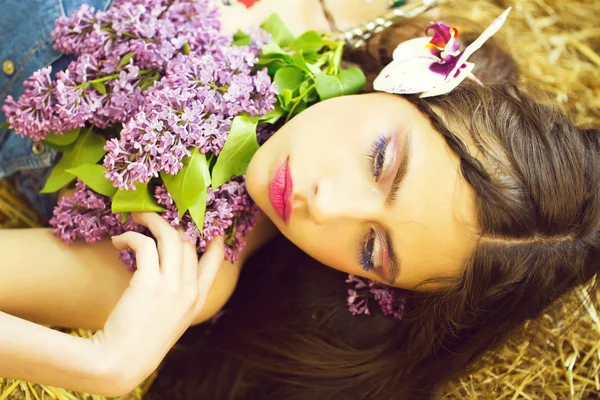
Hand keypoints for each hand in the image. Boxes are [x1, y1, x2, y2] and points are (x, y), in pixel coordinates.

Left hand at [92, 212, 224, 391]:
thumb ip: (177, 293)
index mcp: (198, 299)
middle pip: (188, 242)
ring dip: (152, 221)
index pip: (216, 259)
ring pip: (170, 236)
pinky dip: (130, 237)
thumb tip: (168, 261)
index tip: (202, 222)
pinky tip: (119, 241)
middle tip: (152, 217)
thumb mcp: (171, 318)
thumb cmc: (141, 340)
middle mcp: (189, 291)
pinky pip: (145, 245)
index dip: (211, 237)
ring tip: (136, 217)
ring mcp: (172, 287)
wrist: (120, 361)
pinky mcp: (149, 283)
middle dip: (171, 224)